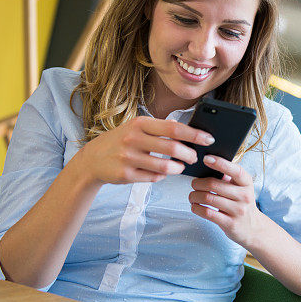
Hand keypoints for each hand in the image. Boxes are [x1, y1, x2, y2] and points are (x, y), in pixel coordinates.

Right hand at [74, 116, 213, 184]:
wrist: (91, 159)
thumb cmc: (121, 141)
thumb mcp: (136, 128)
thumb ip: (159, 130)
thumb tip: (190, 135)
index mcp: (139, 123)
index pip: (173, 128)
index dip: (194, 134)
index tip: (208, 139)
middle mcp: (133, 139)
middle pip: (172, 148)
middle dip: (189, 154)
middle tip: (195, 157)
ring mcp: (128, 158)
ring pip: (164, 166)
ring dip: (178, 168)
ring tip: (181, 167)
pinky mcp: (125, 175)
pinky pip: (153, 178)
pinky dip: (162, 176)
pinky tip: (162, 173)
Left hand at [189, 155, 266, 248]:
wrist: (253, 228)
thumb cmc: (241, 204)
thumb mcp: (241, 188)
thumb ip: (229, 177)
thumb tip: (208, 164)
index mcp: (247, 183)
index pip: (235, 170)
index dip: (219, 163)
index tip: (206, 158)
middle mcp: (244, 196)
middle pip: (214, 184)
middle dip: (198, 183)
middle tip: (193, 184)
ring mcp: (238, 211)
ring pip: (208, 198)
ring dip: (194, 196)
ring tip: (192, 196)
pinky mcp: (230, 224)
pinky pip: (207, 213)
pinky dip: (196, 208)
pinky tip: (195, 206)